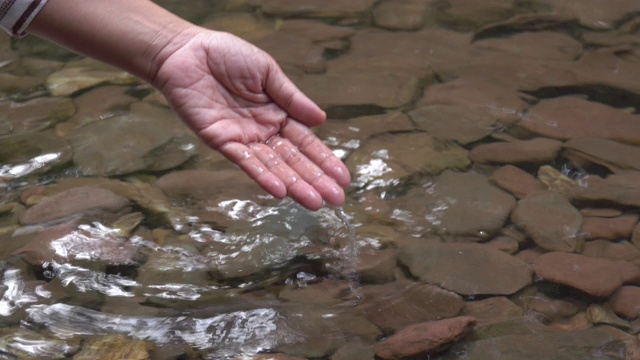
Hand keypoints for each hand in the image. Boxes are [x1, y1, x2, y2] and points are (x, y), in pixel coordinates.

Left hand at [152, 29, 350, 209]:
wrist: (187, 51)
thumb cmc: (227, 55)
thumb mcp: (267, 72)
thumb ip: (291, 98)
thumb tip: (322, 119)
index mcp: (278, 113)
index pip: (306, 142)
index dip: (325, 160)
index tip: (344, 178)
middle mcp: (263, 131)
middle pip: (294, 160)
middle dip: (315, 180)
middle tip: (337, 200)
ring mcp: (243, 138)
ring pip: (273, 166)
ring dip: (294, 185)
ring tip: (315, 203)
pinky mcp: (221, 141)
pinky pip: (244, 162)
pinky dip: (262, 176)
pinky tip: (280, 192)